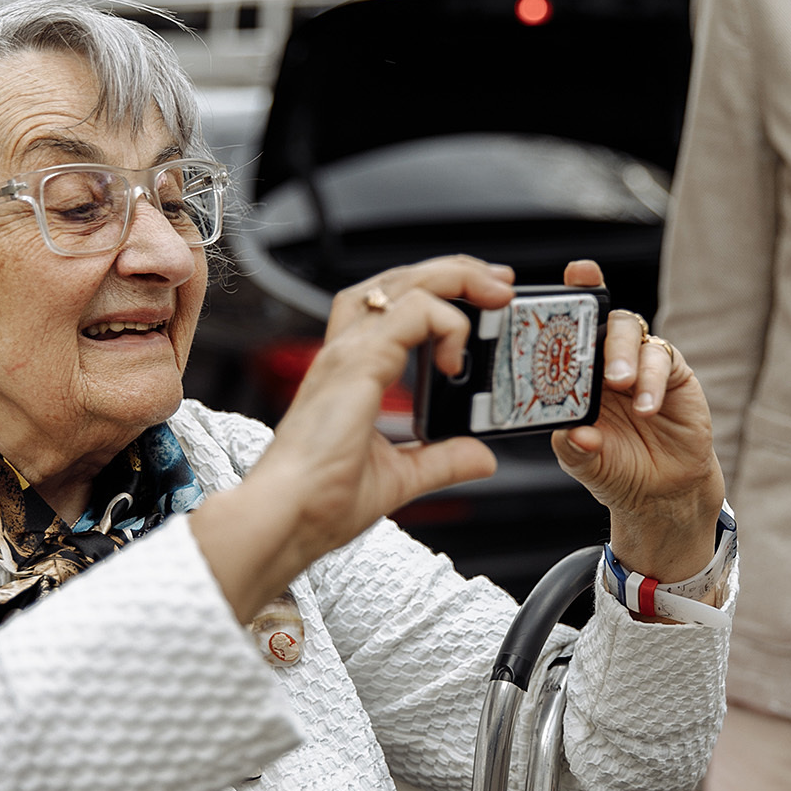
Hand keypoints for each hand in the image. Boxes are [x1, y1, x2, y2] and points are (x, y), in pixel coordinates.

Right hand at [192, 256, 511, 618]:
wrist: (289, 518)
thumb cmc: (321, 502)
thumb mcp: (400, 477)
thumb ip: (442, 460)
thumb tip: (482, 456)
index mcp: (351, 371)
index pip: (391, 305)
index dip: (437, 293)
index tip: (482, 302)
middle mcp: (346, 353)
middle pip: (401, 281)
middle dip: (456, 271)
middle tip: (501, 284)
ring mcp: (348, 353)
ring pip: (406, 285)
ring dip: (457, 279)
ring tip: (495, 294)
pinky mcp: (357, 364)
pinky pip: (412, 315)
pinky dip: (445, 323)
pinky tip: (456, 359)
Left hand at [549, 260, 724, 584]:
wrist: (660, 492)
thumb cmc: (615, 468)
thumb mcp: (586, 463)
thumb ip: (575, 448)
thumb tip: (575, 434)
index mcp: (578, 372)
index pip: (571, 327)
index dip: (573, 295)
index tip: (574, 273)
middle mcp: (607, 359)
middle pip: (604, 319)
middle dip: (599, 321)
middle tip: (593, 353)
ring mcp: (640, 362)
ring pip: (633, 332)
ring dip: (626, 355)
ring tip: (621, 384)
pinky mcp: (673, 373)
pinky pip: (663, 361)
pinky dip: (652, 381)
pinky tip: (647, 407)